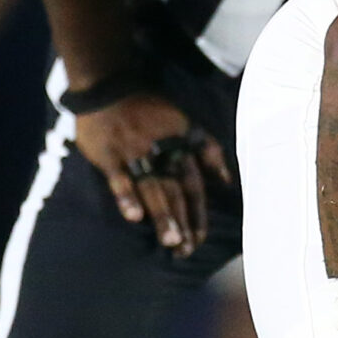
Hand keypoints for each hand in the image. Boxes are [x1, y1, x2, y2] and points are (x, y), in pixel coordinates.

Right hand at [73, 90, 232, 254]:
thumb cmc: (150, 109)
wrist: (109, 86)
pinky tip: (134, 217)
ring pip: (152, 188)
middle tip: (185, 251)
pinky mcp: (109, 154)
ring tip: (170, 241)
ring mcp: (134, 153)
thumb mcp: (187, 123)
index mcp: (180, 146)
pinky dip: (126, 196)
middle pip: (175, 192)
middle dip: (182, 222)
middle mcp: (161, 152)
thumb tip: (228, 180)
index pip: (193, 186)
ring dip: (162, 215)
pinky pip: (119, 178)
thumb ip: (209, 151)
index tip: (200, 239)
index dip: (198, 213)